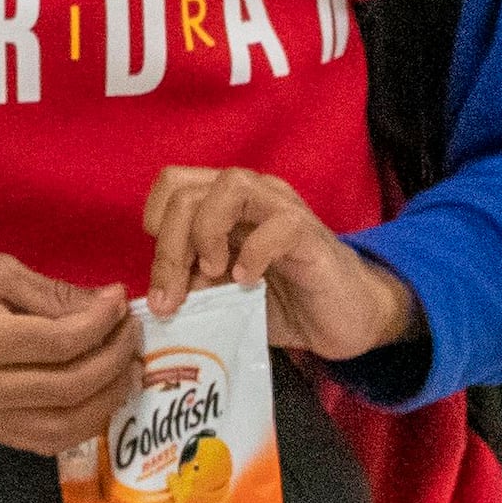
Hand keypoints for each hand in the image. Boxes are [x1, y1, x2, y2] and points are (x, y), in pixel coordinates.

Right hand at [0, 251, 144, 452]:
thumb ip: (50, 293)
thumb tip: (106, 305)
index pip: (62, 343)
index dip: (102, 323)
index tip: (119, 299)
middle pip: (71, 387)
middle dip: (115, 360)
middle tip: (131, 333)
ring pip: (65, 426)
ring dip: (108, 399)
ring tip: (127, 369)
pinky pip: (45, 441)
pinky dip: (82, 424)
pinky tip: (99, 396)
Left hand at [144, 167, 418, 363]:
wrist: (346, 317)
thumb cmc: (283, 301)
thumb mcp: (225, 294)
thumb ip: (194, 285)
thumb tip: (159, 295)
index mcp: (225, 204)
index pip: (173, 184)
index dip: (155, 224)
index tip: (160, 278)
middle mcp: (251, 195)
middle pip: (188, 192)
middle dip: (168, 249)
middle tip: (172, 299)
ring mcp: (283, 208)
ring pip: (230, 186)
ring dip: (207, 233)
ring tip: (212, 274)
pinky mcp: (310, 235)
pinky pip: (278, 224)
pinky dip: (254, 253)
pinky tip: (248, 283)